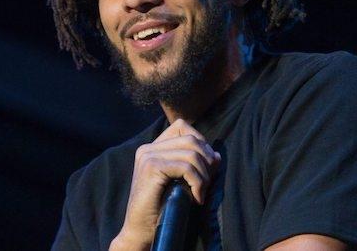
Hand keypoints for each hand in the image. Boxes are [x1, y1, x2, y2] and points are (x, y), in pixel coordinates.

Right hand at [110, 119, 220, 250]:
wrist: (140, 230)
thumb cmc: (161, 208)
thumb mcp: (180, 181)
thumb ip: (194, 165)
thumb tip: (216, 156)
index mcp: (152, 148)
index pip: (182, 126)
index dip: (200, 141)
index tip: (205, 166)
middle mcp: (148, 148)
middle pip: (191, 139)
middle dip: (206, 161)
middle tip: (206, 183)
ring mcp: (148, 156)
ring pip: (191, 153)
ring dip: (204, 175)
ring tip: (201, 192)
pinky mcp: (151, 168)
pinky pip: (186, 167)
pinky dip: (198, 183)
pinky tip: (196, 198)